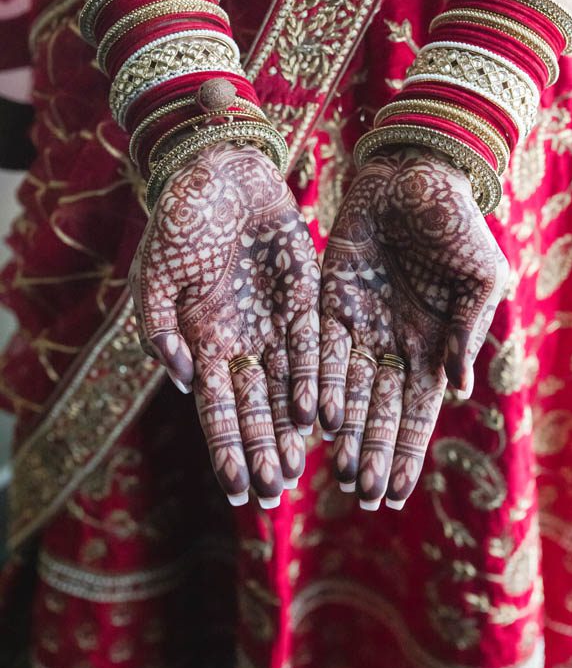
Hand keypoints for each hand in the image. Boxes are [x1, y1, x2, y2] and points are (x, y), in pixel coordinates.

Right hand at [129, 143, 319, 507]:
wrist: (220, 172)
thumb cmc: (179, 221)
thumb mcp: (154, 275)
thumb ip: (159, 329)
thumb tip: (182, 381)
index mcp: (203, 340)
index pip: (216, 408)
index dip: (225, 448)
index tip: (234, 491)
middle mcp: (242, 341)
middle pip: (255, 408)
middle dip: (261, 451)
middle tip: (271, 495)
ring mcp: (275, 323)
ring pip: (287, 387)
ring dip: (291, 430)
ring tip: (298, 470)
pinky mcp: (305, 300)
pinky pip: (314, 347)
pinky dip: (317, 381)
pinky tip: (321, 415)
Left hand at [318, 146, 507, 509]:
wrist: (416, 173)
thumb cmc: (457, 222)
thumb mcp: (480, 278)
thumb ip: (466, 332)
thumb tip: (459, 390)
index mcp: (432, 344)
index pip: (416, 410)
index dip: (407, 450)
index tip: (397, 494)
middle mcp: (392, 343)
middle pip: (378, 410)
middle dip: (371, 452)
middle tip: (361, 496)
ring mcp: (358, 324)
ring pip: (344, 388)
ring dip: (342, 430)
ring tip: (334, 471)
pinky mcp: (328, 300)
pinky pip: (317, 348)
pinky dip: (314, 382)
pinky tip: (310, 416)